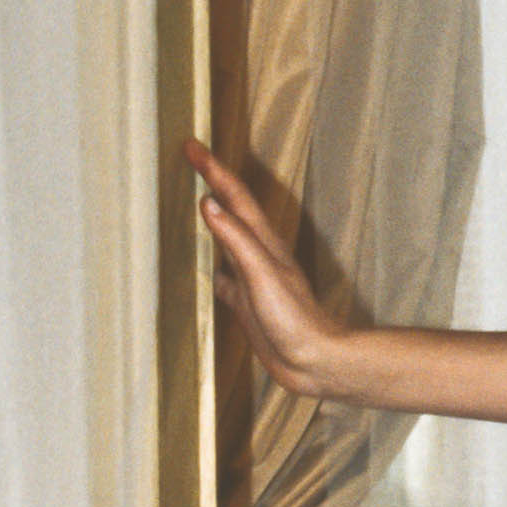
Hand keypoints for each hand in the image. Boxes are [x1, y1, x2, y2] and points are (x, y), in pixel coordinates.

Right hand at [184, 140, 348, 396]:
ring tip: (193, 200)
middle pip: (230, 209)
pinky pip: (224, 276)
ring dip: (211, 218)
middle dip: (211, 182)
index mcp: (263, 243)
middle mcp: (258, 256)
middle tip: (189, 157)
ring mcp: (253, 279)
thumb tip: (209, 205)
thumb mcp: (263, 275)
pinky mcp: (248, 303)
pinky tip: (204, 267)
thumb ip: (237, 241)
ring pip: (226, 239)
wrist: (316, 362)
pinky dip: (211, 264)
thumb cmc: (295, 320)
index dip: (213, 170)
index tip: (190, 145)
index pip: (234, 197)